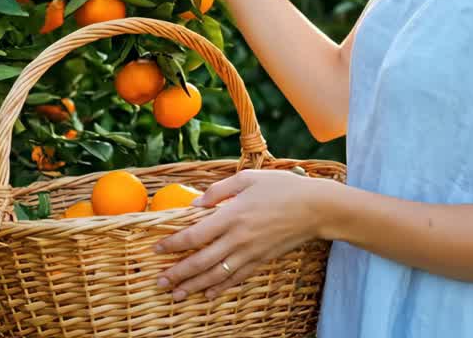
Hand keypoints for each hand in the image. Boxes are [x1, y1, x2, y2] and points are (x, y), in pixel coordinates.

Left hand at [152, 169, 329, 299]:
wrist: (316, 208)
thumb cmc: (282, 187)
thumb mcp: (248, 177)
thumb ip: (219, 190)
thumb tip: (195, 204)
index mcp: (232, 215)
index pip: (195, 235)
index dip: (173, 244)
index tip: (156, 249)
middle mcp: (238, 238)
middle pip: (201, 261)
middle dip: (178, 273)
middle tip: (159, 282)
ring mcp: (251, 252)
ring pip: (217, 275)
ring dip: (194, 286)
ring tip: (176, 294)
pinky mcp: (261, 260)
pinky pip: (237, 279)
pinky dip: (220, 288)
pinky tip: (206, 294)